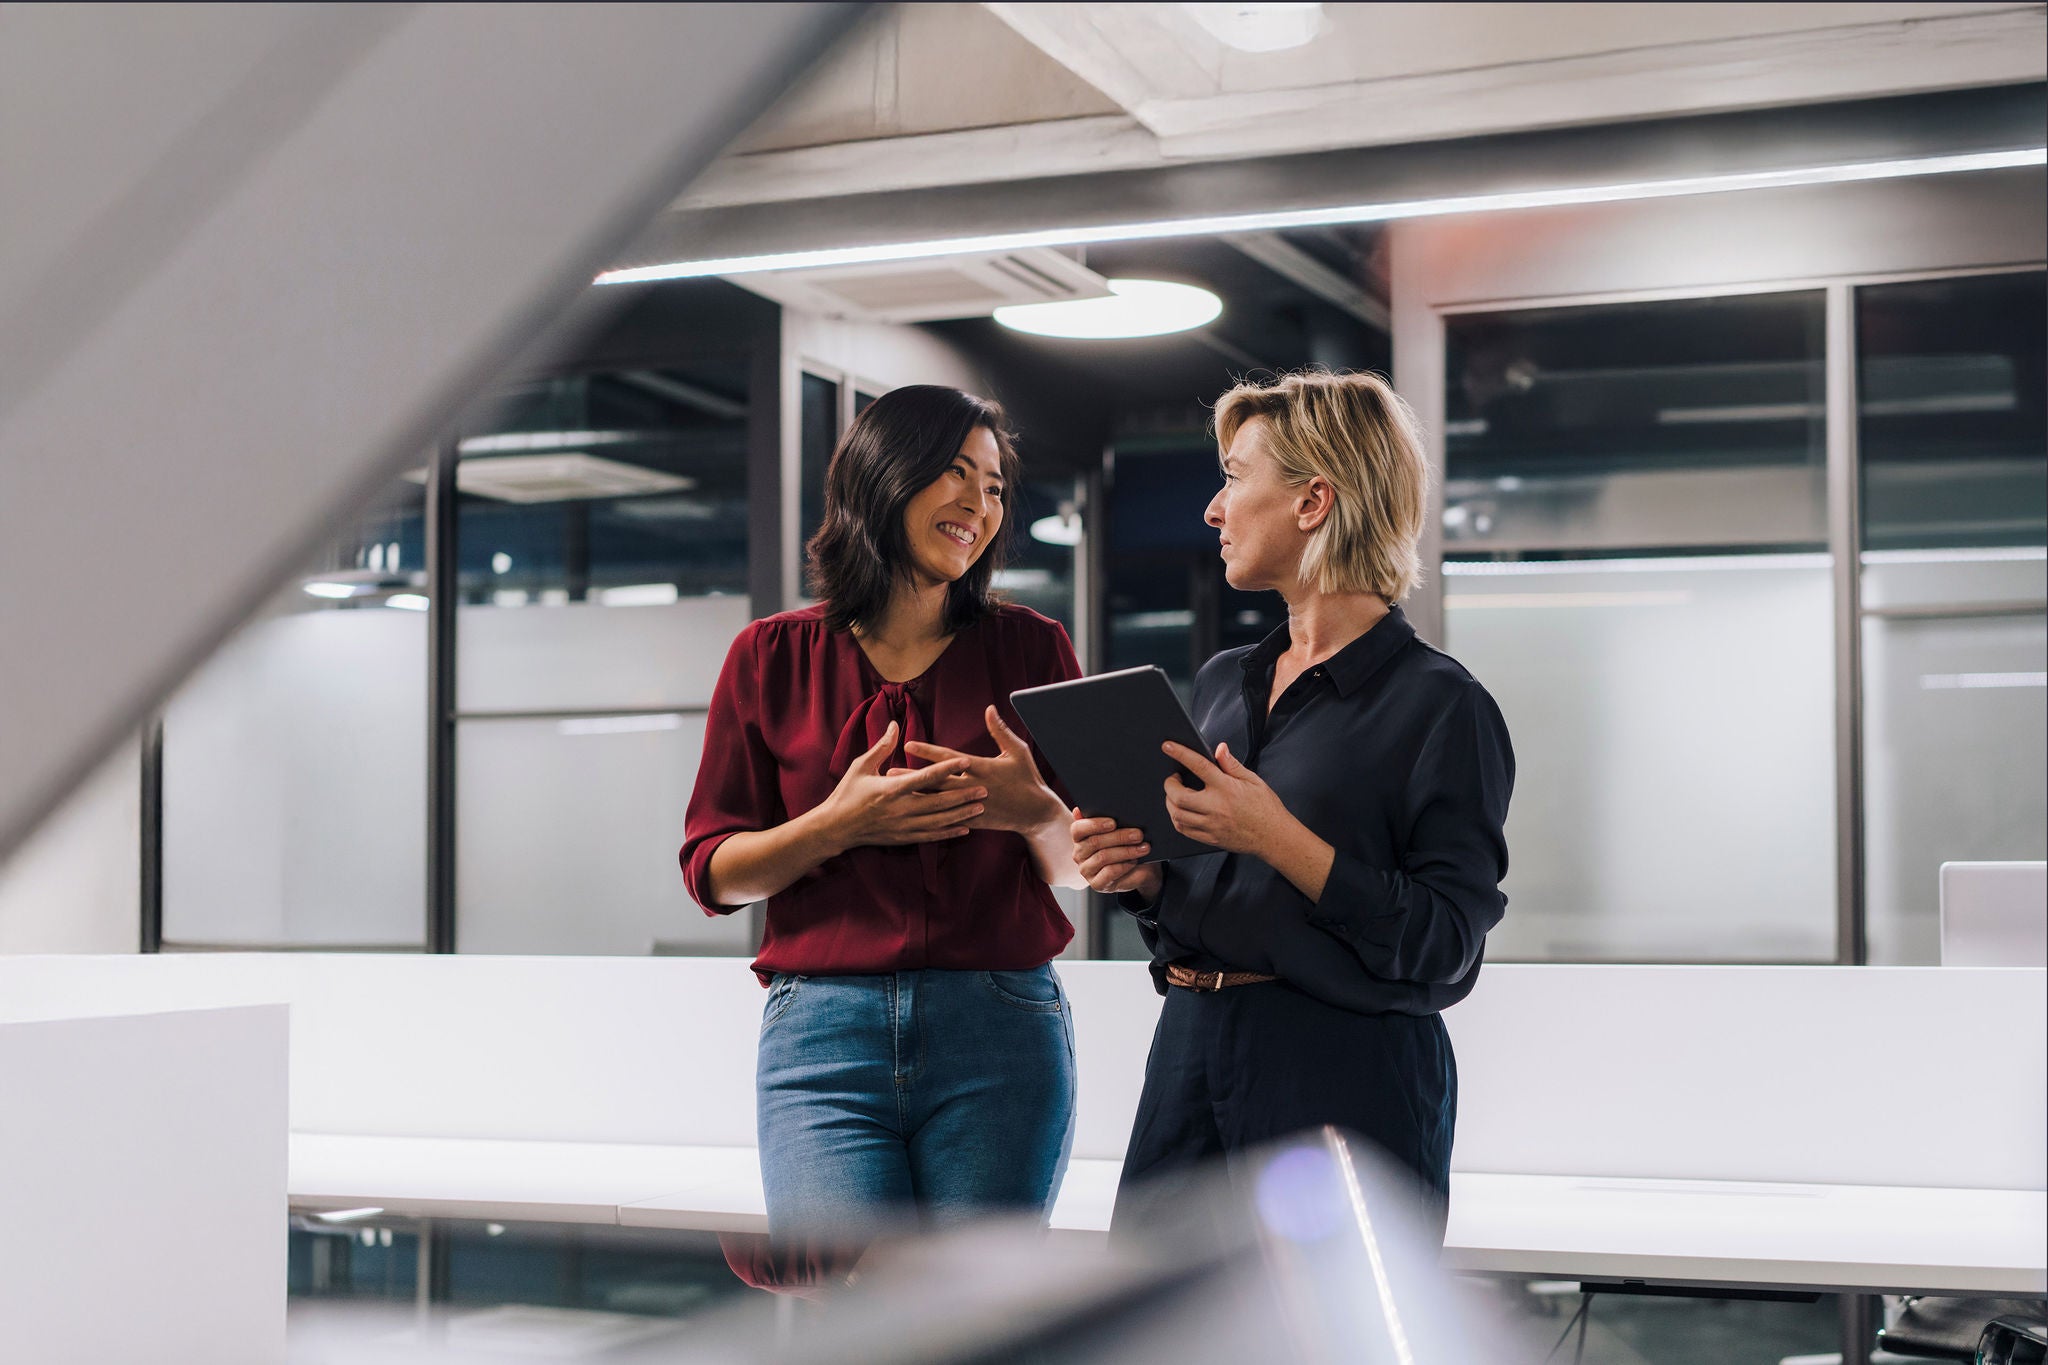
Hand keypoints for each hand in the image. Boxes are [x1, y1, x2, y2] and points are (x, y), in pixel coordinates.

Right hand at [817, 722, 983, 849]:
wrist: (835, 828)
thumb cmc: (847, 793)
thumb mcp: (861, 766)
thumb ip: (881, 747)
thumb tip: (894, 725)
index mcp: (891, 789)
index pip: (925, 777)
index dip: (947, 768)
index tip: (965, 760)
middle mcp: (900, 809)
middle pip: (938, 802)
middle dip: (963, 795)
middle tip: (985, 788)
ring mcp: (903, 826)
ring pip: (939, 821)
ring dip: (961, 814)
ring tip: (981, 807)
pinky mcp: (903, 838)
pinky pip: (931, 836)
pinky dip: (949, 833)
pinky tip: (965, 829)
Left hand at [902, 706, 1062, 834]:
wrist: (1036, 814)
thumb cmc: (1028, 778)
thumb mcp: (1017, 752)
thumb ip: (1000, 731)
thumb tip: (989, 708)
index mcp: (982, 768)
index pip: (949, 758)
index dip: (928, 751)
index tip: (908, 743)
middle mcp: (973, 787)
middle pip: (936, 780)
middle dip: (912, 775)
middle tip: (889, 771)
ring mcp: (971, 805)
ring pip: (936, 800)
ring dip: (915, 794)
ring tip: (893, 791)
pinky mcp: (972, 819)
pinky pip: (947, 818)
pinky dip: (929, 815)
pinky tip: (911, 813)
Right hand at [1071, 810, 1163, 899]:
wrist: (1140, 868)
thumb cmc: (1126, 844)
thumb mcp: (1119, 829)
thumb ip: (1107, 819)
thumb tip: (1086, 808)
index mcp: (1080, 837)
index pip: (1078, 829)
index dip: (1094, 824)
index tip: (1113, 822)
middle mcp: (1079, 853)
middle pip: (1094, 842)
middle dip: (1119, 837)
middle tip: (1138, 834)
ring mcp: (1086, 870)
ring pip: (1103, 857)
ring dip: (1126, 851)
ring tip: (1143, 847)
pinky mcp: (1096, 884)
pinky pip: (1109, 872)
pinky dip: (1124, 865)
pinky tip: (1134, 861)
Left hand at [1161, 741, 1295, 855]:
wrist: (1275, 837)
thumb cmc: (1266, 807)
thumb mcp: (1253, 780)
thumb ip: (1232, 765)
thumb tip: (1219, 748)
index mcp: (1227, 788)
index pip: (1199, 766)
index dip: (1181, 753)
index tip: (1168, 746)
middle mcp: (1216, 807)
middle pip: (1179, 797)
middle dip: (1169, 785)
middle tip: (1173, 779)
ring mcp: (1212, 825)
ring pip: (1178, 816)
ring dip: (1170, 803)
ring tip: (1175, 795)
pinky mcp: (1210, 838)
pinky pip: (1184, 830)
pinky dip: (1177, 819)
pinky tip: (1181, 812)